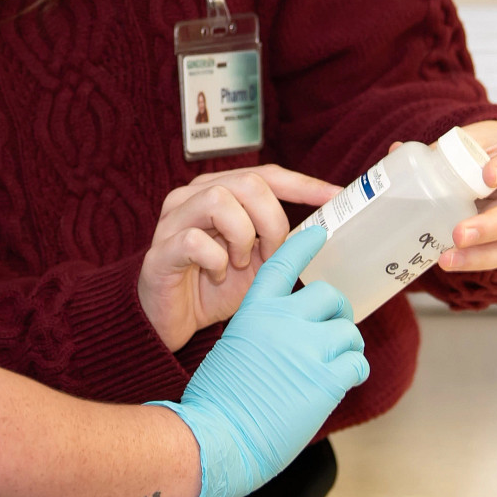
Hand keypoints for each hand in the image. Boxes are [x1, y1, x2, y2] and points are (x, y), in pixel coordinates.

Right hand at [138, 165, 338, 350]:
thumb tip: (323, 232)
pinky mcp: (160, 249)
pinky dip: (216, 260)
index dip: (305, 185)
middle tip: (272, 256)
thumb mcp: (259, 264)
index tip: (336, 199)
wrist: (172, 321)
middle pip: (248, 183)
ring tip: (240, 264)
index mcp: (221, 191)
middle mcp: (194, 195)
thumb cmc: (214, 286)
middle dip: (272, 222)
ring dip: (242, 237)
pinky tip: (217, 276)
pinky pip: (194, 240)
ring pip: (219, 200)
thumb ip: (282, 243)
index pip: (268, 175)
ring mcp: (173, 219)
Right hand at [147, 225, 368, 496]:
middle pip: (328, 296)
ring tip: (335, 365)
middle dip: (336, 312)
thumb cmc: (216, 400)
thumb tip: (291, 332)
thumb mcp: (232, 346)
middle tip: (332, 330)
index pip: (283, 264)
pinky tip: (344, 382)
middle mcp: (283, 320)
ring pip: (348, 330)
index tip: (320, 233)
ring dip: (346, 347)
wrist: (217, 436)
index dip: (303, 245)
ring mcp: (307, 347)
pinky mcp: (326, 379)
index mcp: (255, 310)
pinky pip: (357, 362)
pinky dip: (355, 372)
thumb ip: (263, 329)